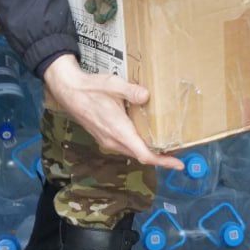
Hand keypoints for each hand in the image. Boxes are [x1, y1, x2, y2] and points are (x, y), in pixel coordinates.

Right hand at [43, 54, 183, 169]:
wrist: (70, 92)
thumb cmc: (91, 88)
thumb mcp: (113, 85)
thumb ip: (131, 91)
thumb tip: (146, 95)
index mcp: (118, 131)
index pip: (143, 154)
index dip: (163, 161)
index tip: (179, 164)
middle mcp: (113, 141)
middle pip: (141, 156)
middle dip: (161, 158)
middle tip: (179, 153)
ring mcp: (108, 141)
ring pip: (133, 152)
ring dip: (149, 152)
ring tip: (167, 147)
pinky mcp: (105, 138)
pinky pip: (126, 147)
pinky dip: (139, 146)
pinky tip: (146, 137)